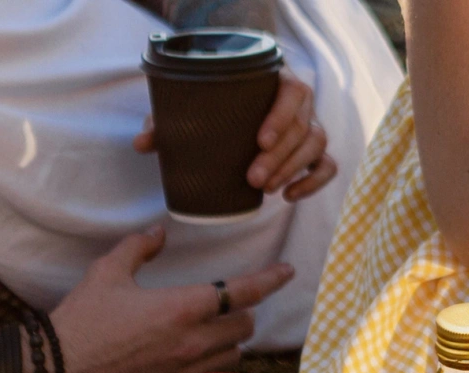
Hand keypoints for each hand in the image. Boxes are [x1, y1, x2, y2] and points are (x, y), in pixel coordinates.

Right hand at [49, 226, 293, 372]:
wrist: (60, 369)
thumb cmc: (82, 319)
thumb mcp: (108, 272)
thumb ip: (139, 248)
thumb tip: (160, 233)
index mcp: (182, 307)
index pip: (242, 292)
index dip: (270, 280)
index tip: (288, 271)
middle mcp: (193, 340)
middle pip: (246, 325)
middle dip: (247, 310)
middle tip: (237, 300)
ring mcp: (187, 368)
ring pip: (235, 352)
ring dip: (234, 337)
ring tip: (219, 326)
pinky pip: (214, 372)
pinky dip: (217, 359)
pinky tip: (202, 350)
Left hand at [133, 69, 336, 201]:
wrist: (236, 102)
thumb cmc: (216, 102)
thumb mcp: (194, 106)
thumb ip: (169, 121)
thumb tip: (142, 144)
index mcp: (276, 79)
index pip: (291, 94)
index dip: (280, 117)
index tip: (259, 140)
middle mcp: (299, 102)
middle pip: (302, 128)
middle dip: (279, 158)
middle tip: (253, 179)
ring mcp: (310, 126)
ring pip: (315, 147)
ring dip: (292, 170)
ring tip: (266, 189)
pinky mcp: (314, 152)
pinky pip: (326, 167)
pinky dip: (313, 183)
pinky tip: (290, 197)